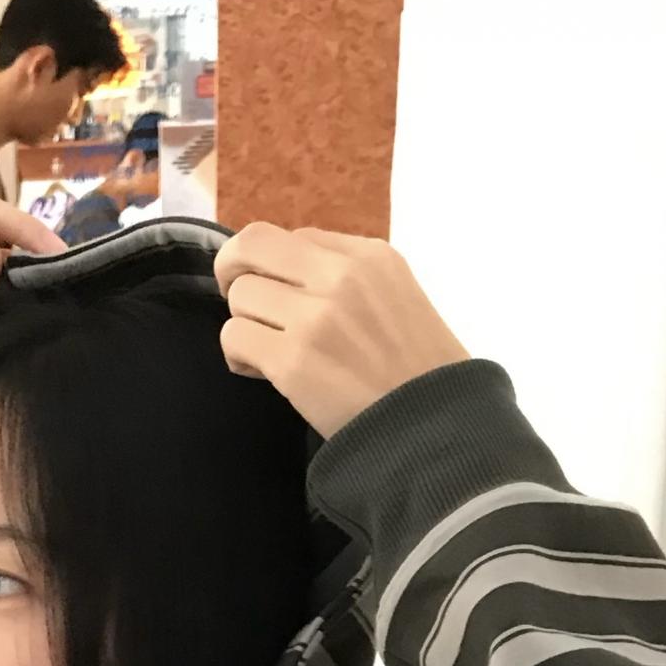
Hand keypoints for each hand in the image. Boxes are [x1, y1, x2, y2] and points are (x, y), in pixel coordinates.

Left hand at [214, 225, 469, 440]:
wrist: (433, 428)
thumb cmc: (419, 372)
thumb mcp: (397, 296)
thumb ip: (348, 277)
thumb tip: (289, 276)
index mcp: (370, 256)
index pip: (296, 238)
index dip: (276, 266)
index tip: (282, 295)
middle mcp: (341, 276)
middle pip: (252, 245)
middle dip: (232, 271)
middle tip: (242, 302)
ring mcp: (316, 318)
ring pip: (240, 295)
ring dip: (244, 324)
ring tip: (267, 352)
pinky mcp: (293, 361)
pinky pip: (234, 337)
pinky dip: (238, 356)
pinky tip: (261, 372)